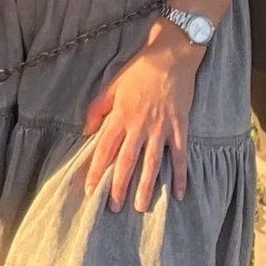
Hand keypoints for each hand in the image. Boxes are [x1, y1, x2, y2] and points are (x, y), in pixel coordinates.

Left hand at [80, 26, 199, 212]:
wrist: (171, 57)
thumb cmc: (139, 71)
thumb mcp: (111, 86)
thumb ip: (97, 109)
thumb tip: (85, 132)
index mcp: (120, 116)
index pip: (105, 149)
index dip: (96, 171)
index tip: (90, 190)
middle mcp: (139, 126)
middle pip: (126, 162)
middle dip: (118, 187)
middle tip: (113, 208)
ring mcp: (161, 128)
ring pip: (152, 163)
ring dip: (145, 186)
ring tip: (139, 207)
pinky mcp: (180, 128)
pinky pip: (180, 156)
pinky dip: (180, 175)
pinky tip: (179, 194)